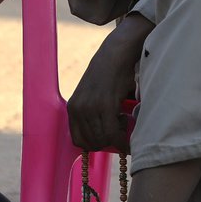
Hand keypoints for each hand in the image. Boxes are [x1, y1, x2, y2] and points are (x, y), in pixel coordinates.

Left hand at [67, 17, 151, 151]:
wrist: (115, 55)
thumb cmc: (108, 76)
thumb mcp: (91, 96)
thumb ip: (90, 116)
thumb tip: (100, 140)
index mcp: (72, 108)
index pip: (78, 140)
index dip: (93, 145)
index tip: (106, 140)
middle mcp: (78, 109)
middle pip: (92, 143)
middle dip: (107, 142)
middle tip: (118, 128)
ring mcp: (90, 108)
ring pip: (103, 140)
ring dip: (116, 138)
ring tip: (123, 121)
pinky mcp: (105, 106)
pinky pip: (112, 134)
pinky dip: (122, 141)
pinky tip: (127, 135)